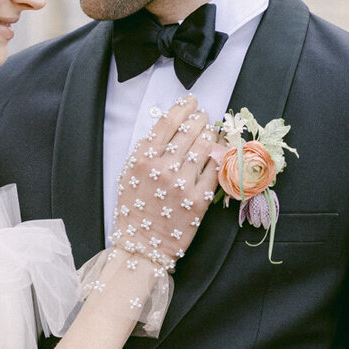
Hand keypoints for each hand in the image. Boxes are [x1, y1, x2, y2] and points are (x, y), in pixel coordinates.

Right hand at [110, 97, 219, 270]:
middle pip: (189, 131)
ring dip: (211, 134)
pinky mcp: (198, 200)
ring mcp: (182, 185)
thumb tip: (167, 127)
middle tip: (203, 115)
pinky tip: (220, 150)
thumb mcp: (128, 176)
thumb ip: (145, 151)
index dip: (182, 107)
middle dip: (199, 118)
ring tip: (211, 130)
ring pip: (204, 146)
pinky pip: (214, 170)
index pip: (167, 123)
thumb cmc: (134, 211)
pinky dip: (220, 156)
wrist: (142, 247)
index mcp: (142, 161)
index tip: (191, 101)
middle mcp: (162, 169)